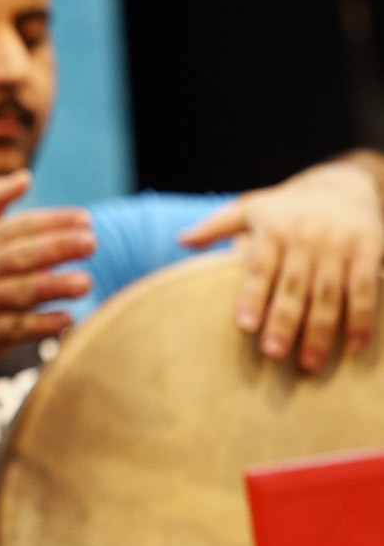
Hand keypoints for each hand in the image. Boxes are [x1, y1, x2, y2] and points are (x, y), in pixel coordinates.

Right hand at [0, 169, 94, 360]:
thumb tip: (26, 175)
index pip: (19, 226)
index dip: (52, 220)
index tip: (86, 219)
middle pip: (21, 256)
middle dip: (57, 248)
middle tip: (92, 243)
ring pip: (21, 293)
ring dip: (54, 287)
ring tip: (86, 282)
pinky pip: (19, 329)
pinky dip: (43, 324)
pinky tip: (69, 318)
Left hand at [180, 162, 383, 370]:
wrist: (343, 183)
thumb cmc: (286, 206)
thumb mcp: (250, 207)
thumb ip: (215, 226)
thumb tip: (181, 240)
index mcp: (272, 230)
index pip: (260, 267)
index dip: (252, 296)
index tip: (244, 326)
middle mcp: (305, 237)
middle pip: (294, 286)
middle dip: (284, 321)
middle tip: (274, 354)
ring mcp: (339, 245)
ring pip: (329, 293)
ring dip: (321, 330)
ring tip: (310, 363)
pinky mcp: (369, 250)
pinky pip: (365, 288)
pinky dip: (362, 318)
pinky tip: (355, 345)